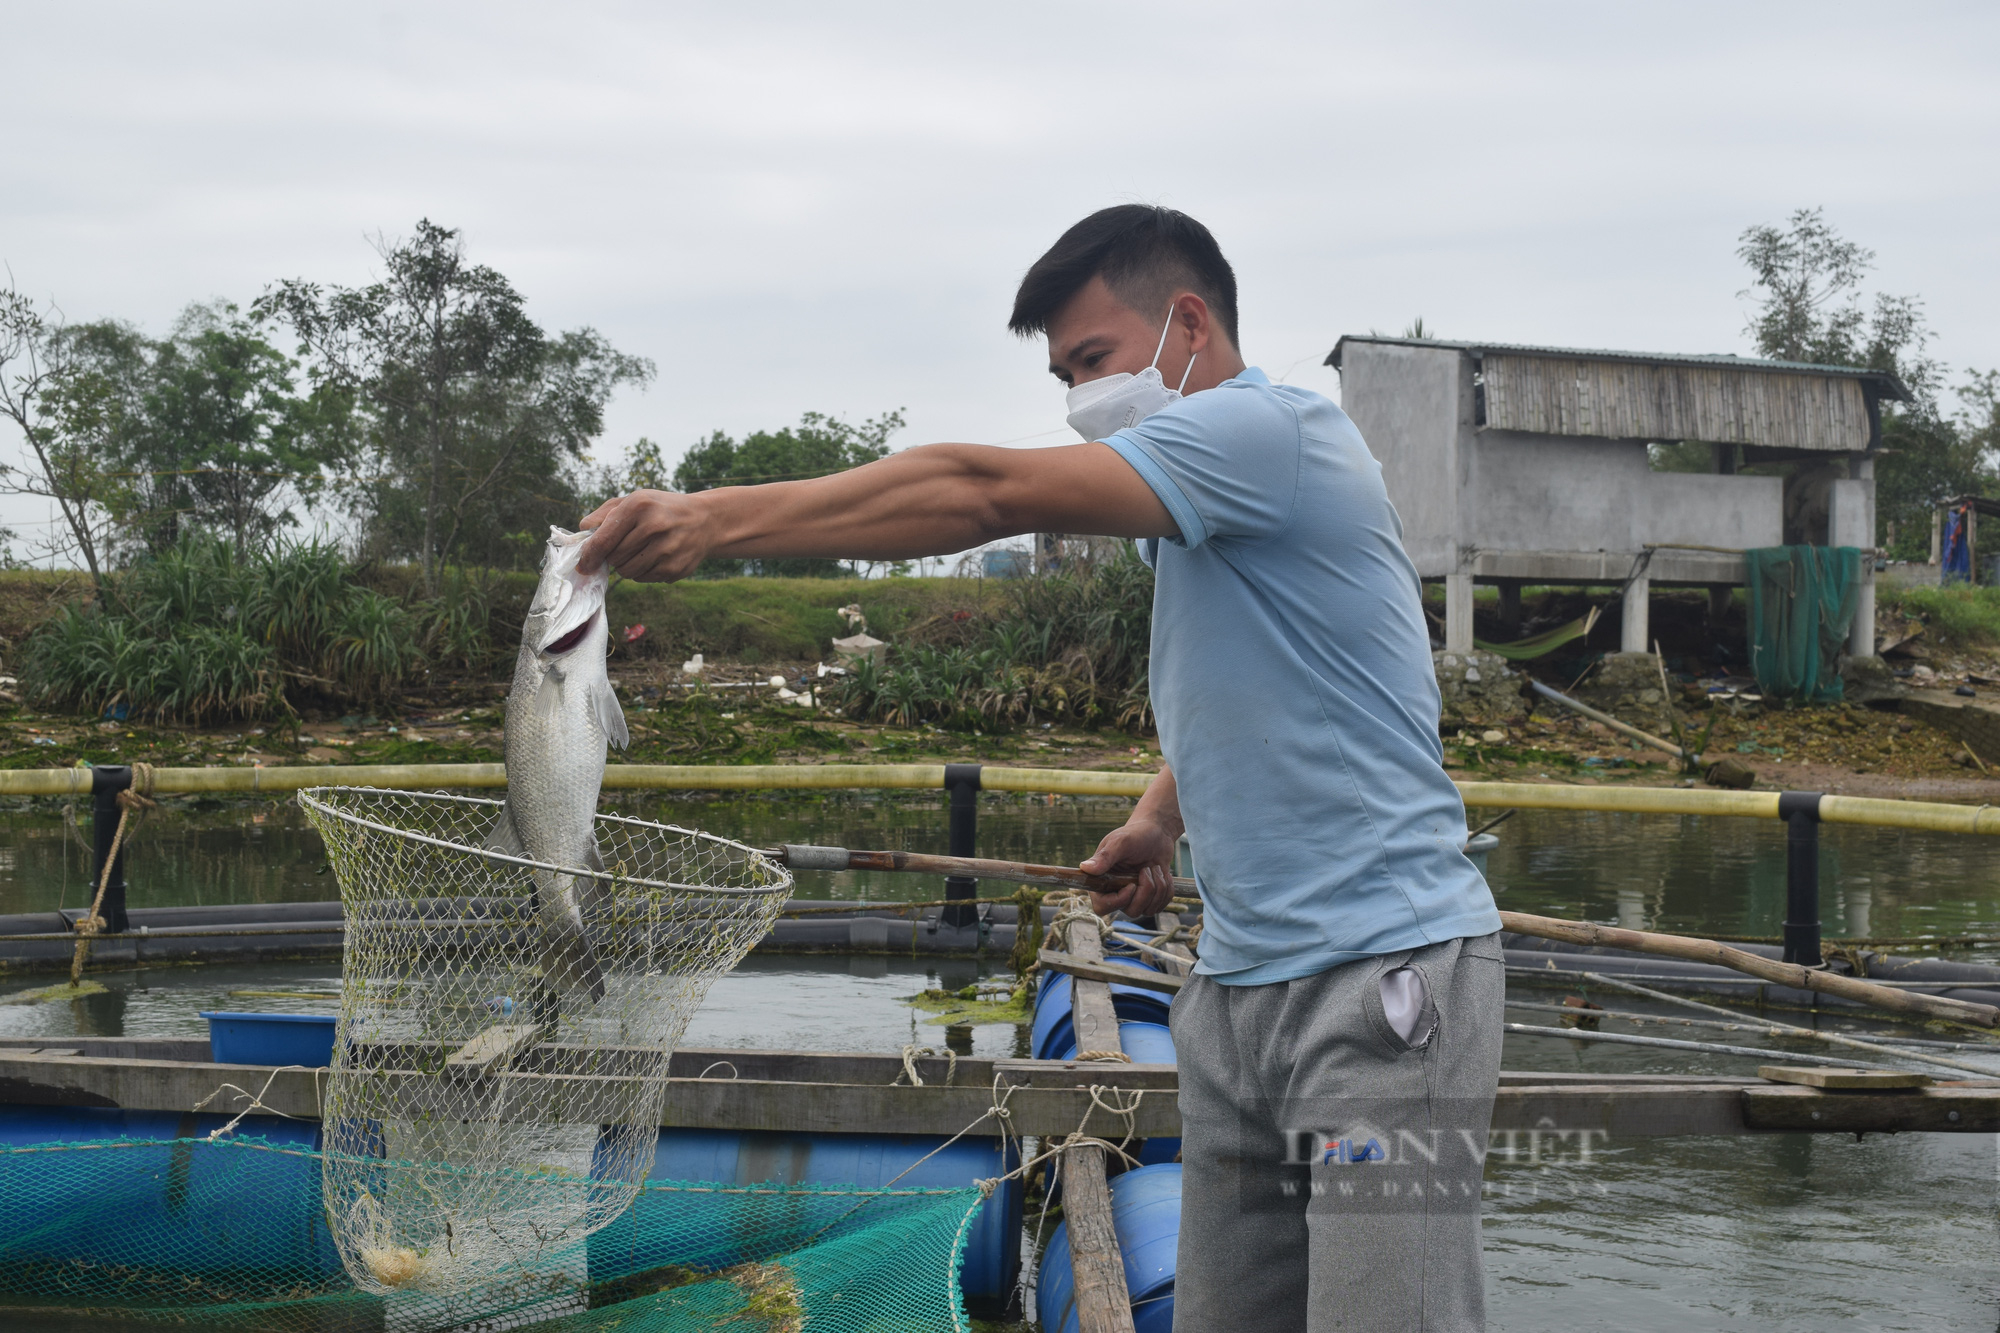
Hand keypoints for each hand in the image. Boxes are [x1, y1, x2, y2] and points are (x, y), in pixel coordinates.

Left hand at [578, 490, 714, 580]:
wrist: (706, 521)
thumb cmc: (662, 509)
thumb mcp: (636, 500)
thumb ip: (606, 513)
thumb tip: (583, 529)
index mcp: (639, 506)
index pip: (604, 539)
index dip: (589, 555)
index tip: (583, 565)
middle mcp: (654, 526)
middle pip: (613, 558)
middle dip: (612, 556)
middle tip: (624, 547)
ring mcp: (667, 549)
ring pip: (627, 572)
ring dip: (626, 566)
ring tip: (640, 551)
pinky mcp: (675, 568)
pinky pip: (643, 578)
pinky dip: (642, 571)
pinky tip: (655, 557)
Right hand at [1079, 815, 1179, 918]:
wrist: (1157, 833)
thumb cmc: (1136, 834)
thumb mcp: (1120, 842)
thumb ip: (1104, 857)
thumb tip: (1084, 868)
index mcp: (1102, 880)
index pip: (1102, 907)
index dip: (1119, 901)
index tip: (1131, 885)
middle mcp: (1116, 892)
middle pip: (1131, 911)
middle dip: (1146, 891)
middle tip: (1147, 869)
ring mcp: (1134, 897)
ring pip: (1148, 910)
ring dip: (1158, 887)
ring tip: (1155, 868)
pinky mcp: (1150, 899)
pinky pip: (1160, 906)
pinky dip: (1167, 889)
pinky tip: (1162, 874)